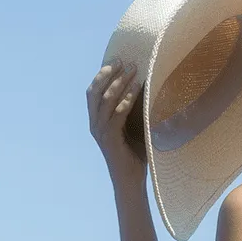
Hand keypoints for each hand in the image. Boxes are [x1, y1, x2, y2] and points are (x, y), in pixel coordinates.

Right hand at [87, 56, 145, 183]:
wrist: (131, 180)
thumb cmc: (135, 153)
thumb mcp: (134, 126)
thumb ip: (133, 110)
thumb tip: (147, 87)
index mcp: (97, 120)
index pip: (94, 92)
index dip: (103, 74)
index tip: (117, 60)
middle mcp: (94, 124)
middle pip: (95, 92)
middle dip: (109, 74)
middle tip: (124, 61)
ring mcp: (100, 131)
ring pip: (105, 100)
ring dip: (120, 82)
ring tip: (134, 70)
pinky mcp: (109, 139)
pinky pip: (117, 114)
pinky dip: (126, 99)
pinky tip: (136, 89)